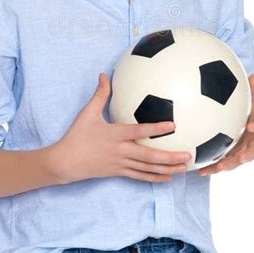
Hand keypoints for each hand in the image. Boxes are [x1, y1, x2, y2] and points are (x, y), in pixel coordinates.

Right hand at [48, 72, 191, 184]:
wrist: (65, 162)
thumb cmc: (76, 136)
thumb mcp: (87, 113)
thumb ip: (100, 94)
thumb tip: (104, 75)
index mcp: (115, 134)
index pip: (139, 131)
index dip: (156, 129)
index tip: (173, 125)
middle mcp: (120, 151)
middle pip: (149, 156)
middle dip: (170, 156)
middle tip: (188, 155)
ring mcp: (120, 164)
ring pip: (147, 168)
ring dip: (167, 168)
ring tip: (185, 167)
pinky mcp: (119, 172)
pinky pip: (140, 176)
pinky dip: (155, 177)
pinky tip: (169, 177)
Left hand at [198, 72, 253, 175]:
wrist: (241, 121)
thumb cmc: (245, 107)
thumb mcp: (248, 97)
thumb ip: (250, 89)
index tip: (252, 126)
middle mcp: (251, 142)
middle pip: (251, 152)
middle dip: (245, 156)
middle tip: (240, 158)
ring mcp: (240, 152)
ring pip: (235, 161)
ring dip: (226, 165)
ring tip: (215, 168)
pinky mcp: (229, 158)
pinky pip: (221, 164)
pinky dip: (212, 167)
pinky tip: (199, 170)